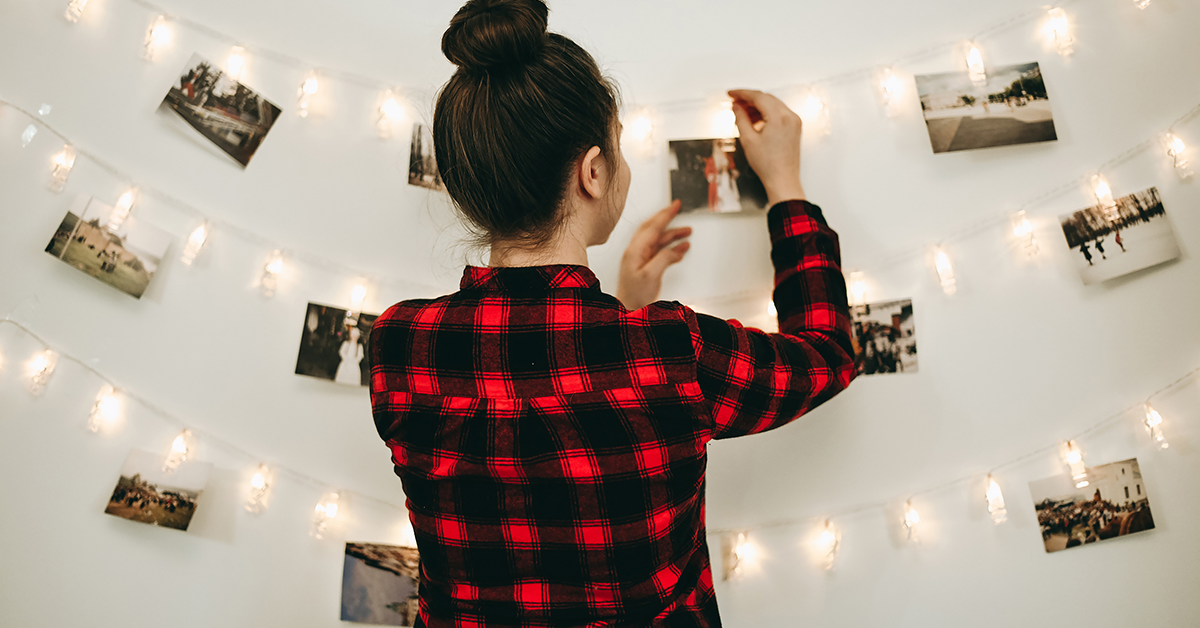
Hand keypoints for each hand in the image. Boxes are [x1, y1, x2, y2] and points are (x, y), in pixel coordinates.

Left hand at [617, 200, 691, 310]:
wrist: (629, 311)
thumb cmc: (634, 297)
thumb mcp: (651, 276)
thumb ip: (663, 259)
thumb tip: (675, 250)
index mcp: (635, 251)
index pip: (652, 227)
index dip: (665, 215)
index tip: (675, 205)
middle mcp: (636, 252)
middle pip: (653, 229)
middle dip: (666, 218)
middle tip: (677, 208)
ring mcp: (640, 258)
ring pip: (658, 240)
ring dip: (672, 234)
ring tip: (687, 231)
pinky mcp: (645, 266)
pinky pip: (660, 251)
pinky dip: (672, 247)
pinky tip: (681, 248)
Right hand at [727, 89, 805, 205]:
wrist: (783, 179)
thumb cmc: (768, 165)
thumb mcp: (748, 139)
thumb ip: (741, 118)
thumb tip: (737, 107)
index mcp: (779, 117)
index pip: (758, 96)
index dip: (742, 93)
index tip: (731, 93)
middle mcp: (789, 116)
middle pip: (766, 98)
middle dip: (749, 99)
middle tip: (735, 103)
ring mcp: (794, 121)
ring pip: (773, 104)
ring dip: (758, 106)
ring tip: (742, 113)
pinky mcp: (795, 127)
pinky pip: (779, 113)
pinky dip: (766, 113)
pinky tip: (755, 120)